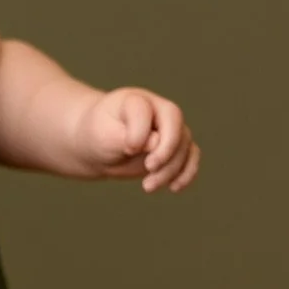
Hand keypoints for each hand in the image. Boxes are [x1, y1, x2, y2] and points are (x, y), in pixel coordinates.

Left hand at [76, 88, 199, 192]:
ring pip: (184, 146)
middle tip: (149, 168)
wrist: (97, 147)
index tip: (128, 149)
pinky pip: (190, 157)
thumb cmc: (98, 136)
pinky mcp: (174, 148)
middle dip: (166, 151)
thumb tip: (157, 142)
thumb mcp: (104, 136)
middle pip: (175, 127)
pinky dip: (186, 173)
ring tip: (147, 187)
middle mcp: (158, 110)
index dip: (141, 133)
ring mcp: (169, 128)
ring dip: (171, 169)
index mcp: (136, 100)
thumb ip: (128, 136)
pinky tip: (174, 188)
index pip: (147, 111)